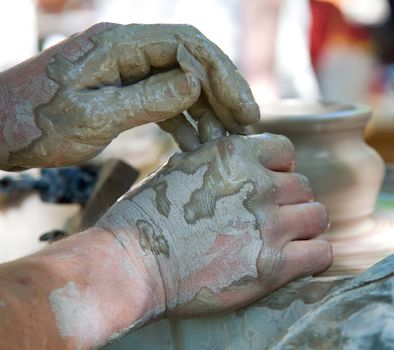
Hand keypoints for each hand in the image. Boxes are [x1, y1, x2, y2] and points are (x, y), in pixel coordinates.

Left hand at [1, 23, 257, 168]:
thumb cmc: (34, 125)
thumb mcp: (91, 115)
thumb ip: (146, 98)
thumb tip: (196, 83)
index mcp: (119, 46)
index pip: (188, 46)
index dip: (223, 77)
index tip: (245, 111)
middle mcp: (127, 52)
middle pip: (191, 62)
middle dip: (223, 93)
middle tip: (247, 126)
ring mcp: (126, 71)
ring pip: (181, 83)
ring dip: (207, 110)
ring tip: (226, 141)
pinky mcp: (123, 91)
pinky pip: (164, 100)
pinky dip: (184, 121)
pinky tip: (196, 143)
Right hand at [97, 134, 332, 315]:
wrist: (132, 262)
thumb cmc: (146, 216)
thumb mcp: (179, 169)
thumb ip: (215, 163)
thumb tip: (237, 164)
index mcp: (234, 155)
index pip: (285, 151)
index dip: (280, 168)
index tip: (270, 183)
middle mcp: (256, 185)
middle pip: (303, 186)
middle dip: (289, 199)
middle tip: (271, 216)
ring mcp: (267, 225)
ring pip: (316, 216)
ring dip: (304, 226)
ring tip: (284, 238)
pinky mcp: (271, 266)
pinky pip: (320, 254)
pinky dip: (313, 256)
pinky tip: (294, 260)